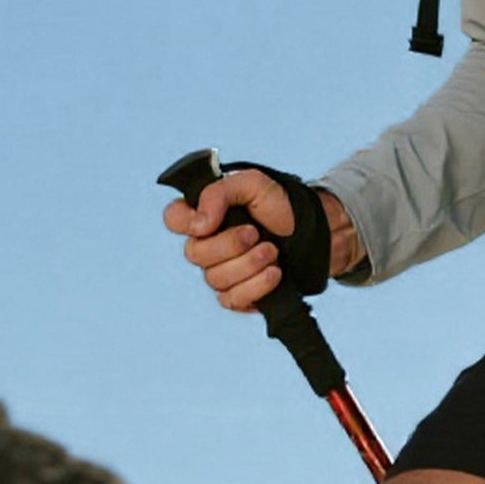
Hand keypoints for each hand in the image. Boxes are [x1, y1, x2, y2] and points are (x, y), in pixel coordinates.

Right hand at [163, 169, 362, 311]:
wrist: (311, 233)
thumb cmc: (279, 205)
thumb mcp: (254, 184)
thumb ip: (220, 192)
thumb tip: (199, 223)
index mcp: (206, 214)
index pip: (173, 218)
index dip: (185, 222)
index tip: (210, 223)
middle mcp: (206, 244)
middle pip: (194, 254)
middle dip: (230, 244)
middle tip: (256, 233)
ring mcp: (219, 272)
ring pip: (216, 279)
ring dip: (249, 264)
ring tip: (273, 250)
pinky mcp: (236, 296)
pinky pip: (232, 299)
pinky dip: (257, 286)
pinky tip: (275, 273)